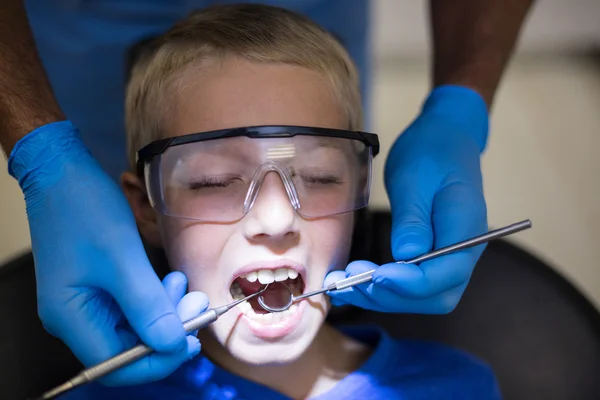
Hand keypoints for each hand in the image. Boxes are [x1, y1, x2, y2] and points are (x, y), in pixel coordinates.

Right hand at [8, 121, 202, 384]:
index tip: (193, 341)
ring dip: (166, 313)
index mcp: (72, 317)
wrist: (62, 173)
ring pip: (134, 326)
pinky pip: (131, 306)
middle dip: (168, 331)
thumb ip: (147, 305)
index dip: (159, 360)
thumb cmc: (84, 210)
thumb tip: (172, 343)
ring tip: (187, 288)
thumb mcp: (122, 259)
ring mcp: (86, 302)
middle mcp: (76, 317)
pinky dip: (156, 298)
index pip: (117, 365)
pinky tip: (171, 281)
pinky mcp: (98, 286)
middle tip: (198, 306)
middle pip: (129, 348)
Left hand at [325, 85, 488, 313]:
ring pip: (421, 296)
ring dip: (381, 296)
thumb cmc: (432, 152)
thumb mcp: (416, 178)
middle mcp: (464, 251)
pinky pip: (412, 284)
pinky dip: (382, 289)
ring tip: (342, 283)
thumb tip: (406, 255)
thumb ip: (413, 219)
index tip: (374, 275)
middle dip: (390, 295)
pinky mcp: (433, 256)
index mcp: (466, 228)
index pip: (444, 273)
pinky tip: (352, 283)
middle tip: (349, 280)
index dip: (408, 282)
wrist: (446, 138)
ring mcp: (450, 257)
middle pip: (434, 295)